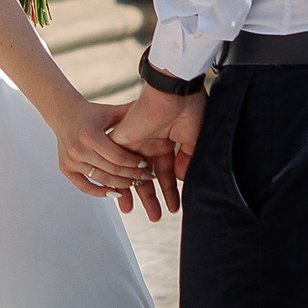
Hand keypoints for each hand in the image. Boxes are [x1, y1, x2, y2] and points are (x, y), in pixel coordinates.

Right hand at [53, 98, 164, 220]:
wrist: (64, 114)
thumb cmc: (90, 113)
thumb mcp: (111, 111)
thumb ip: (131, 114)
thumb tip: (155, 110)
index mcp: (89, 134)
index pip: (117, 157)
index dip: (134, 163)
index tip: (146, 165)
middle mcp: (78, 149)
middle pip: (111, 171)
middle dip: (133, 176)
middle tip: (147, 178)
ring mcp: (71, 161)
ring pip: (101, 180)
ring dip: (121, 185)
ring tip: (136, 184)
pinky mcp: (65, 168)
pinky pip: (85, 186)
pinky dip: (100, 192)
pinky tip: (115, 193)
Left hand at [111, 77, 205, 213]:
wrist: (173, 90)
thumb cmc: (187, 108)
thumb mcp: (192, 139)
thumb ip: (186, 159)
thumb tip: (181, 179)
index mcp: (164, 141)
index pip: (163, 172)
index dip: (168, 191)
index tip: (173, 207)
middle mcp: (148, 143)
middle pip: (146, 177)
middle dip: (151, 198)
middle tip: (156, 217)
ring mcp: (134, 142)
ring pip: (130, 173)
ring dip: (134, 194)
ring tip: (136, 213)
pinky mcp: (120, 138)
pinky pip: (116, 164)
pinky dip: (119, 179)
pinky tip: (123, 195)